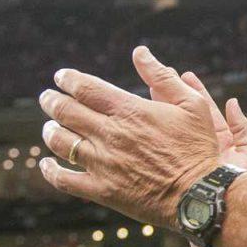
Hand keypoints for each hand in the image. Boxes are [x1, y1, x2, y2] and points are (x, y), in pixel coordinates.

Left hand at [38, 46, 220, 227]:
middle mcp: (110, 134)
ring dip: (50, 131)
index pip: (85, 88)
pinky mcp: (102, 190)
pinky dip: (50, 170)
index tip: (60, 77)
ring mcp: (103, 163)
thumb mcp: (192, 104)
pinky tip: (47, 164)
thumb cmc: (199, 147)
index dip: (68, 79)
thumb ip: (162, 76)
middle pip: (66, 112)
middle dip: (51, 101)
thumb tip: (140, 52)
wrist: (199, 193)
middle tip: (46, 98)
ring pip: (61, 142)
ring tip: (49, 127)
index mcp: (129, 111)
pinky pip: (64, 179)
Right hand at [149, 64, 246, 175]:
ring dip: (161, 109)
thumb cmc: (243, 185)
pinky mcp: (171, 169)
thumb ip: (242, 127)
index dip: (195, 91)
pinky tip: (143, 116)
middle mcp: (201, 148)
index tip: (184, 74)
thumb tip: (233, 102)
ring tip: (148, 89)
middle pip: (184, 116)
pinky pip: (161, 146)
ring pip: (171, 129)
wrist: (226, 215)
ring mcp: (185, 158)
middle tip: (159, 75)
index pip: (205, 111)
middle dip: (173, 95)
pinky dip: (153, 131)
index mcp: (219, 142)